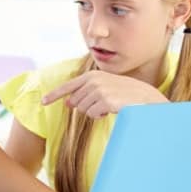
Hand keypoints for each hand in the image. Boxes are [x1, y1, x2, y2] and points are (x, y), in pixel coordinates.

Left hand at [42, 70, 167, 118]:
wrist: (148, 99)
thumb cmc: (127, 95)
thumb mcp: (105, 90)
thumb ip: (86, 93)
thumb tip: (69, 102)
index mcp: (92, 75)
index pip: (68, 86)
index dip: (54, 95)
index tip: (43, 102)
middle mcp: (94, 80)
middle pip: (76, 103)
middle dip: (86, 107)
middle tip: (104, 104)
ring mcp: (99, 90)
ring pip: (83, 110)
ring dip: (95, 112)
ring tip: (111, 105)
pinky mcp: (105, 100)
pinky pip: (93, 114)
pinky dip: (101, 115)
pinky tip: (114, 109)